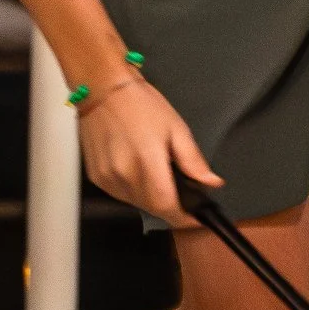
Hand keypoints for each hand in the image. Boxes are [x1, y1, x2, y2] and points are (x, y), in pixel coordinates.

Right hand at [76, 75, 220, 226]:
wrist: (104, 91)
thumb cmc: (140, 105)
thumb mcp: (177, 128)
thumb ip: (193, 161)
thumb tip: (211, 183)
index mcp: (147, 161)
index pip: (166, 206)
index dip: (183, 217)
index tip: (194, 218)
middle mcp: (123, 174)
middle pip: (152, 208)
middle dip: (170, 205)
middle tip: (181, 190)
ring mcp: (107, 178)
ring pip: (136, 204)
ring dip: (151, 198)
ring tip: (157, 173)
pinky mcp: (97, 178)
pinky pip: (120, 195)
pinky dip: (134, 190)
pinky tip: (138, 171)